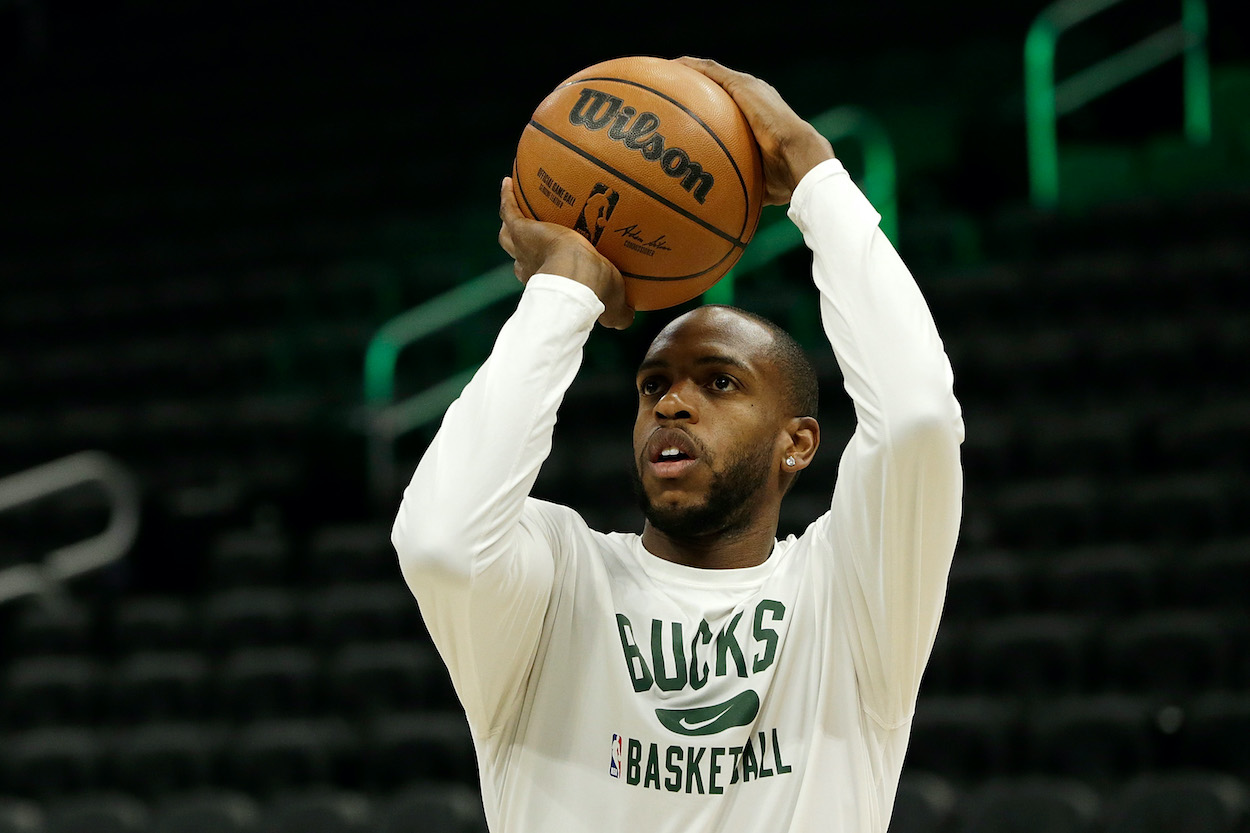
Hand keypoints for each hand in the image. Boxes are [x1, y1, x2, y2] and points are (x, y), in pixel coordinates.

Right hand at [499, 177, 633, 328]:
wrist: (576, 275)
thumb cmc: (594, 291)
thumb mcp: (613, 306)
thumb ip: (619, 315)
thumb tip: (627, 321)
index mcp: (550, 283)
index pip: (542, 277)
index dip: (544, 272)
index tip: (551, 267)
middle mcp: (531, 266)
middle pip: (520, 256)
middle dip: (522, 249)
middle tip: (528, 237)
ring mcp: (524, 246)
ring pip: (508, 235)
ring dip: (509, 225)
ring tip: (513, 207)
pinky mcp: (523, 229)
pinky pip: (509, 209)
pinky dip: (507, 197)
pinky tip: (508, 182)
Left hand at [675, 57, 834, 205]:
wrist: (799, 158)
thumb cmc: (783, 176)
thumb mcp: (757, 179)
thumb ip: (741, 184)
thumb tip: (727, 207)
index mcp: (759, 116)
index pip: (730, 106)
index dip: (710, 105)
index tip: (689, 111)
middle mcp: (754, 97)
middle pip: (719, 85)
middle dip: (695, 83)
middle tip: (671, 88)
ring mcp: (748, 88)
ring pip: (712, 73)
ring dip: (688, 70)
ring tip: (665, 70)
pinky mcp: (742, 85)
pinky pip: (711, 71)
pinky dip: (691, 67)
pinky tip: (672, 66)